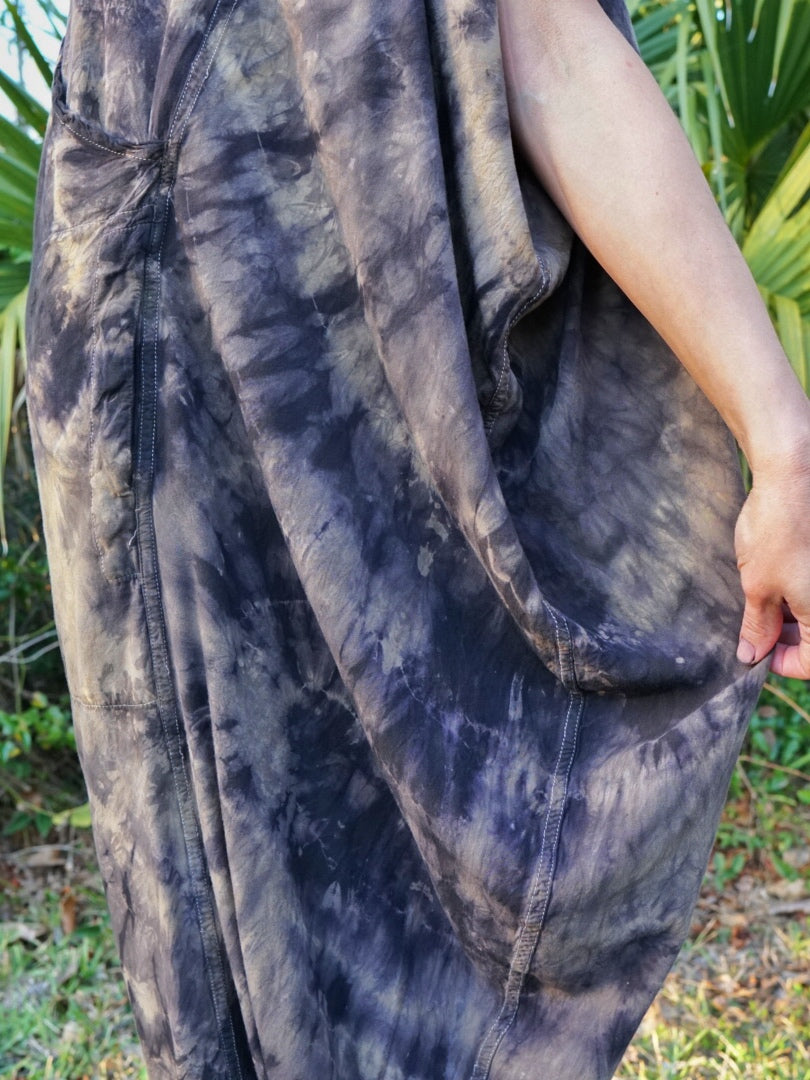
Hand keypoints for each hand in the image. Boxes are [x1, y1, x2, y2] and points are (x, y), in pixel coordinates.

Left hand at [735, 452, 809, 677]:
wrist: (794, 473)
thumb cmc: (777, 529)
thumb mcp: (759, 584)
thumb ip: (758, 625)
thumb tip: (752, 654)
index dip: (785, 664)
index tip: (758, 653)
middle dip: (787, 637)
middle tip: (755, 628)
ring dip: (791, 614)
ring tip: (762, 599)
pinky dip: (798, 590)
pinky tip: (775, 577)